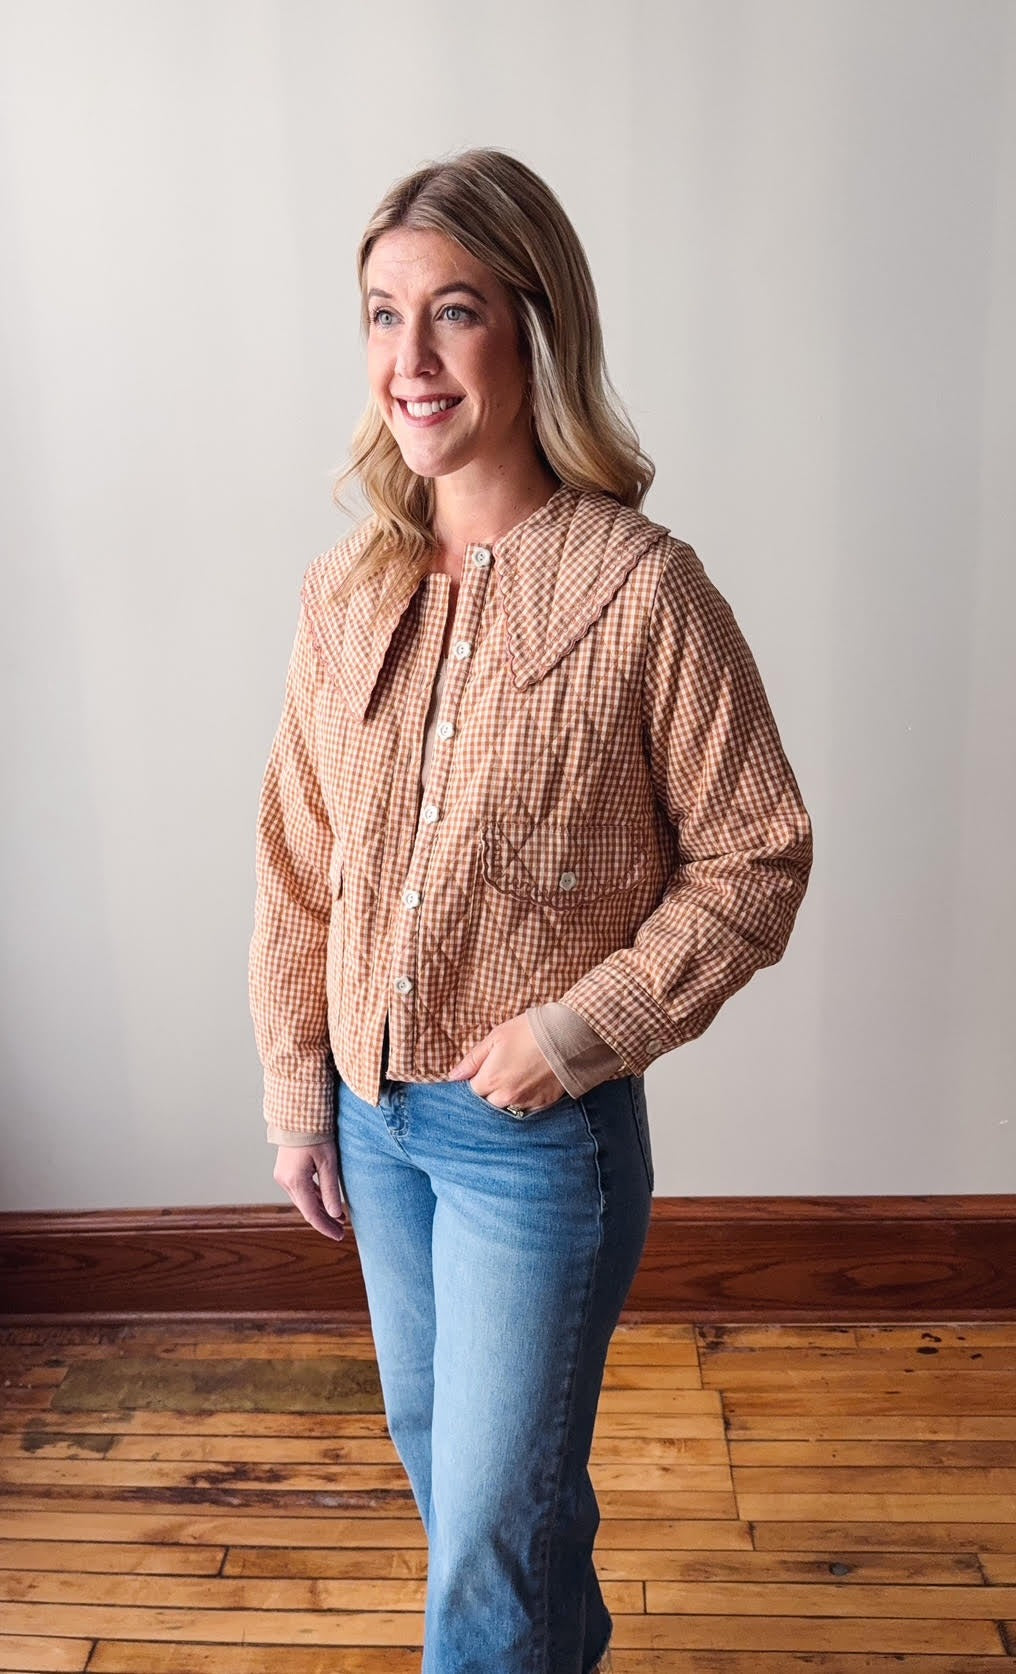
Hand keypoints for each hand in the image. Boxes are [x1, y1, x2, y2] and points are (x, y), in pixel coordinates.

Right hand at [273, 1138, 347, 1241]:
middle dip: (324, 1220)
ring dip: (320, 1209)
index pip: (312, 1213)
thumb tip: (335, 1215)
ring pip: (303, 1200)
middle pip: (306, 1208)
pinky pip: (300, 1190)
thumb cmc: (316, 1134)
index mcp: (295, 1181)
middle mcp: (285, 1181)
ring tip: (338, 1217)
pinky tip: (325, 1202)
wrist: (299, 1114)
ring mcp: (283, 1176)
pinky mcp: (285, 1170)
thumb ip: (330, 1190)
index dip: (326, 1227)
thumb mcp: (328, 1163)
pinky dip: (313, 1197)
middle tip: (341, 1228)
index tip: (339, 1236)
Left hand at [447, 1012, 568, 1112]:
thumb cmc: (529, 1032)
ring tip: (519, 1075)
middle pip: (488, 1102)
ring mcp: (525, 1103)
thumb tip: (453, 1076)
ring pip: (507, 1107)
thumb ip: (472, 1060)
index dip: (477, 1078)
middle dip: (491, 1090)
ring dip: (508, 1096)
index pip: (472, 1090)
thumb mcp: (496, 1038)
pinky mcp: (543, 1104)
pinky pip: (527, 1108)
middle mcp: (506, 1097)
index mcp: (490, 1080)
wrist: (568, 1037)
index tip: (486, 1068)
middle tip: (504, 1070)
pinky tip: (531, 1082)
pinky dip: (526, 1099)